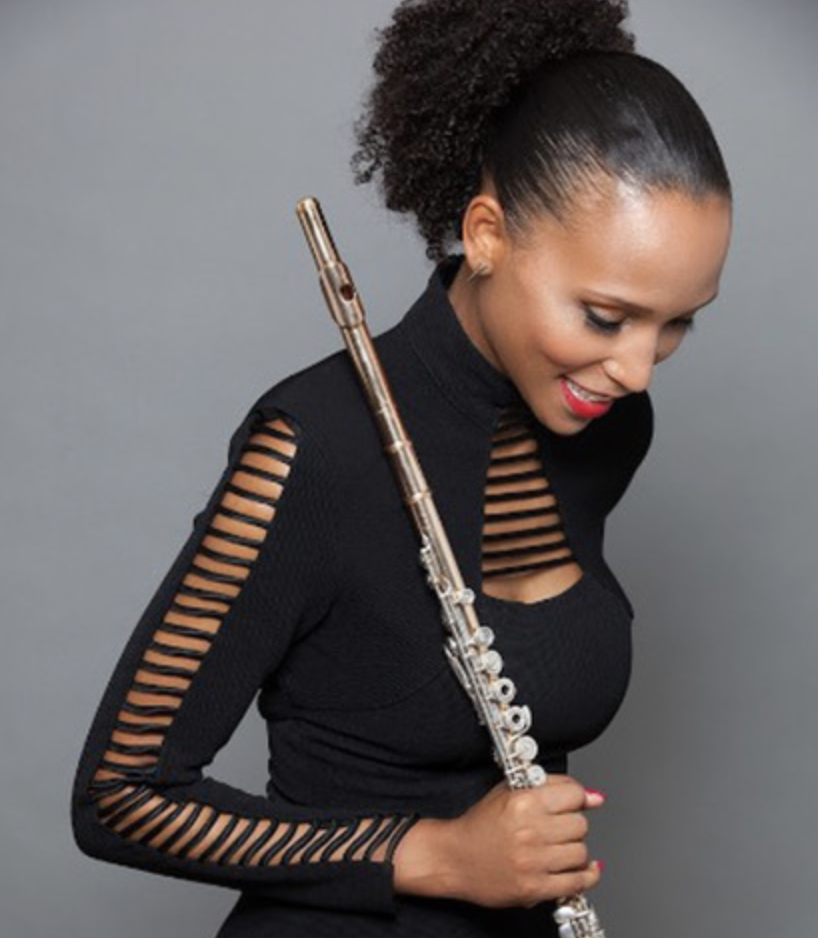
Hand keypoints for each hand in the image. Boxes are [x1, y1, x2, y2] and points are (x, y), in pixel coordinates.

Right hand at [393, 775, 603, 907]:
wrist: (455, 858)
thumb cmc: (480, 824)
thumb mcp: (510, 792)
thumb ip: (552, 787)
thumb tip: (595, 798)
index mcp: (523, 802)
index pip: (574, 795)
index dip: (575, 798)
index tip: (571, 804)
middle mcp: (529, 831)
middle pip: (580, 825)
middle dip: (572, 825)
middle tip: (557, 827)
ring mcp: (532, 862)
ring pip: (581, 853)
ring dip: (573, 851)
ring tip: (557, 849)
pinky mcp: (533, 888)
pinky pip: (577, 882)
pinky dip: (584, 876)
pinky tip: (579, 869)